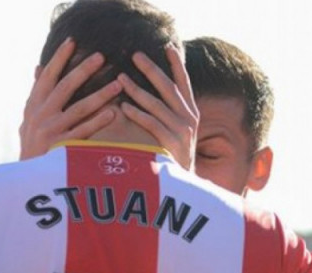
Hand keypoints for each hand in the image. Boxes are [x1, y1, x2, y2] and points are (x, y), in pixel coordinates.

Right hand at [19, 37, 122, 159]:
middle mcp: (41, 116)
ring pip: (79, 108)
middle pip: (64, 87)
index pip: (47, 77)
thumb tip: (38, 68)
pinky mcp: (62, 148)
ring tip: (118, 85)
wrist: (28, 180)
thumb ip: (36, 95)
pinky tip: (113, 112)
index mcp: (33, 107)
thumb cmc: (32, 148)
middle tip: (101, 57)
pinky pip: (84, 132)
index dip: (58, 59)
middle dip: (83, 70)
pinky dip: (98, 121)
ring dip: (100, 95)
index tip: (73, 41)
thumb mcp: (28, 120)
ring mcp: (51, 131)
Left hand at [118, 43, 198, 169]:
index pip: (184, 84)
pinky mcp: (171, 144)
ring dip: (137, 90)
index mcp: (191, 114)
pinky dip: (137, 114)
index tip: (168, 46)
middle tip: (135, 55)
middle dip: (152, 70)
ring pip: (157, 104)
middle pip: (168, 88)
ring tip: (120, 78)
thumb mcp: (178, 134)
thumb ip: (168, 115)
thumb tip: (149, 96)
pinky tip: (123, 107)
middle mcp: (189, 119)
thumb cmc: (173, 159)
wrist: (184, 188)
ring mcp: (181, 131)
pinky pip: (151, 124)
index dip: (177, 65)